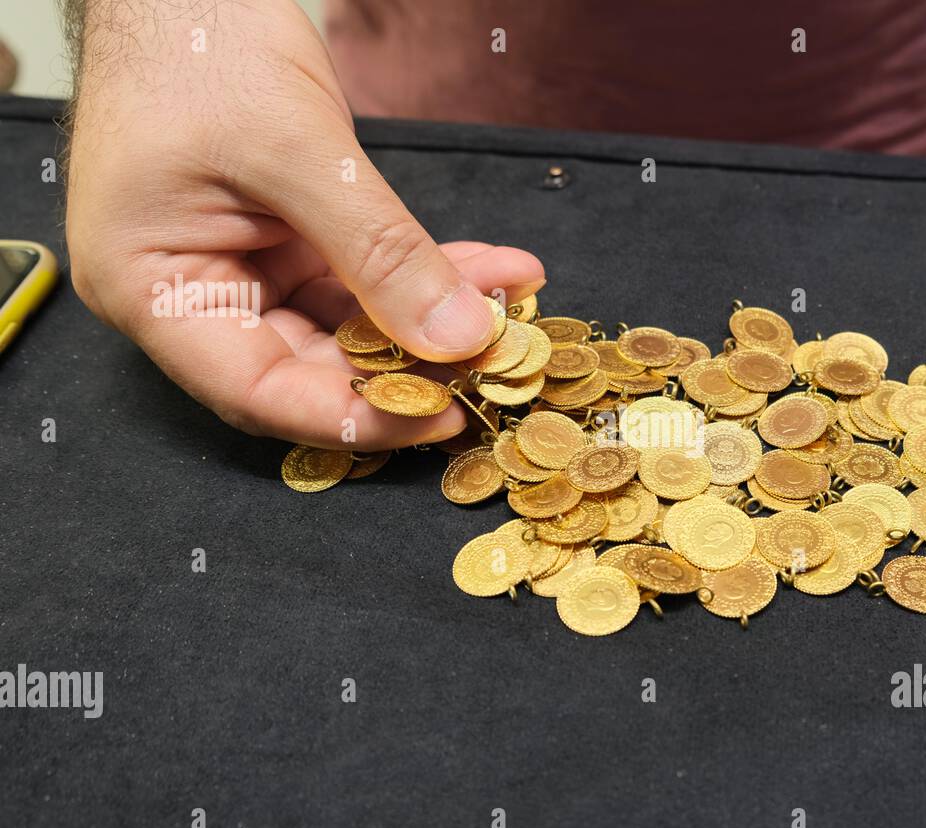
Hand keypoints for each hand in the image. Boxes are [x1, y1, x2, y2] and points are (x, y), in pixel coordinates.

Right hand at [65, 0, 543, 449]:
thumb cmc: (199, 47)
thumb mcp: (296, 151)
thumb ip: (379, 253)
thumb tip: (458, 337)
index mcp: (153, 291)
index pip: (257, 391)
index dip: (351, 417)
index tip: (439, 416)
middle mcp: (195, 294)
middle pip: (309, 368)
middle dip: (408, 366)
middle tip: (491, 365)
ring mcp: (244, 268)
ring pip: (349, 326)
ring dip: (430, 320)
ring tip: (507, 311)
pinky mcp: (287, 241)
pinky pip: (363, 279)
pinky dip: (423, 275)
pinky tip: (490, 273)